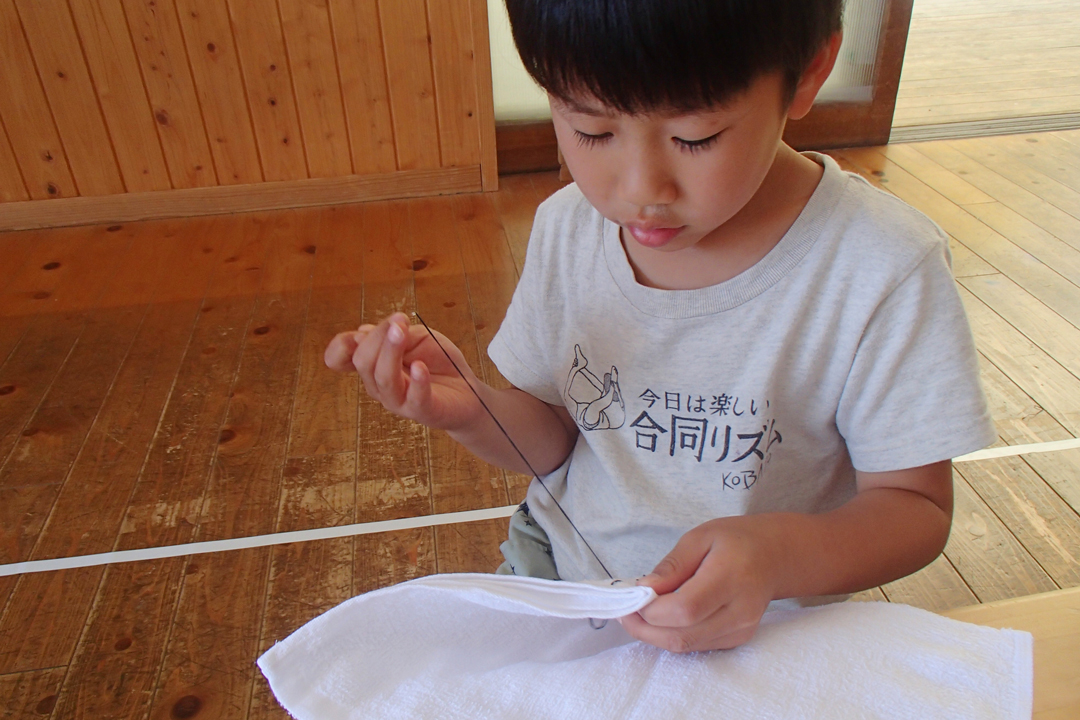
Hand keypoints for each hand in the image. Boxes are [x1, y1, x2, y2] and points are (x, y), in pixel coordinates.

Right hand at [324, 312, 484, 430]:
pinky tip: (420, 367)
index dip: (342, 345)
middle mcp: (379, 384)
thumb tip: (361, 331)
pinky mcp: (421, 410)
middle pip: (363, 361)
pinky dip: (417, 381)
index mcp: (373, 365)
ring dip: (390, 351)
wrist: (467, 389)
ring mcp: (398, 400)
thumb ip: (393, 334)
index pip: (342, 357)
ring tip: (402, 331)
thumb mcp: (417, 337)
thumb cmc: (438, 361)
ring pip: (383, 378)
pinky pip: (414, 397)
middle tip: (400, 320)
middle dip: (379, 336)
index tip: (364, 330)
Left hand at [620, 516, 781, 652]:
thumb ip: (672, 565)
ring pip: (687, 646)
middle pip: (683, 635)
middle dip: (645, 628)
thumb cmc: (737, 540)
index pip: (685, 609)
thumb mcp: (700, 536)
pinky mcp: (739, 639)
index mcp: (731, 577)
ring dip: (655, 635)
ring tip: (638, 615)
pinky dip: (674, 635)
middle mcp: (740, 610)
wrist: (777, 556)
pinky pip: (697, 646)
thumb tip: (644, 590)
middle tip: (624, 612)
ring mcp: (742, 629)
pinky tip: (663, 619)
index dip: (652, 610)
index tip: (631, 597)